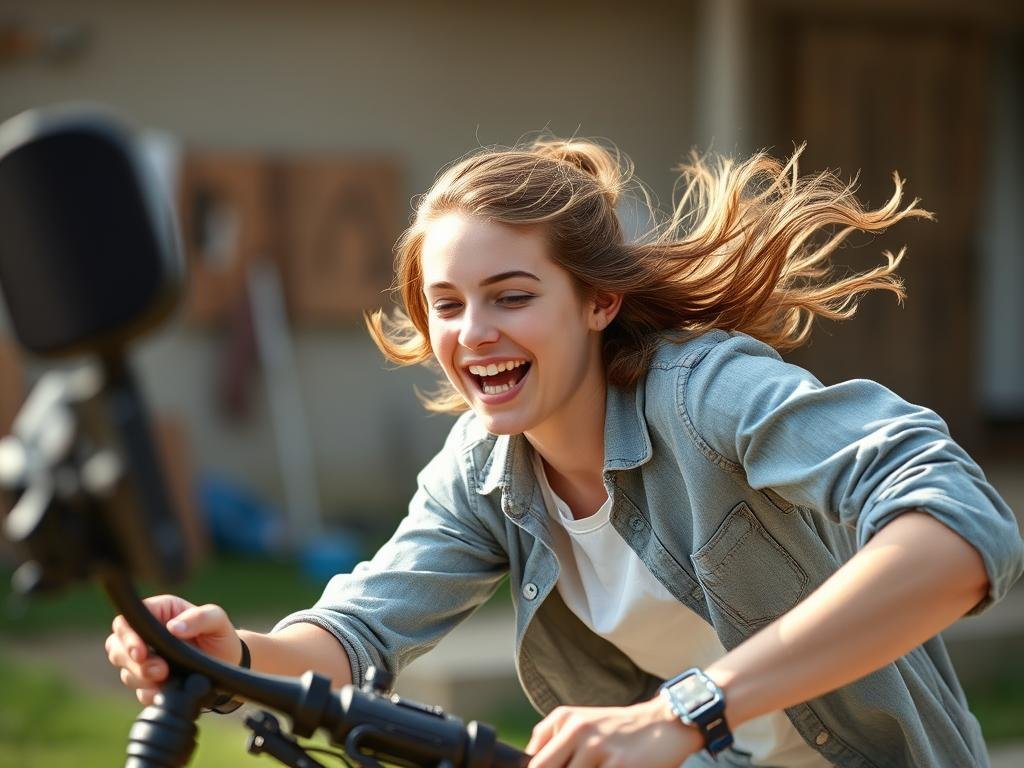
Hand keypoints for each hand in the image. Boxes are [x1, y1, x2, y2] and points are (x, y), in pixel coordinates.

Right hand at [104, 594, 240, 704]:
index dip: (127, 637)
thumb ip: (199, 618)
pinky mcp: (149, 682)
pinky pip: (139, 691)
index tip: (141, 652)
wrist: (229, 663)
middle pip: (117, 647)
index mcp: (158, 612)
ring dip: (142, 678)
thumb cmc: (220, 635)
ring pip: (125, 671)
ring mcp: (145, 659)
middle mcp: (146, 635)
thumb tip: (174, 627)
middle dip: (134, 663)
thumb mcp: (217, 620)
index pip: (126, 621)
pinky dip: (150, 693)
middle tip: (160, 670)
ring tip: (166, 678)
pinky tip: (164, 691)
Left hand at [525, 695, 703, 767]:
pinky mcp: (619, 764)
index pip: (534, 761)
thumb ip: (554, 742)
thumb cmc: (620, 730)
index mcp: (565, 718)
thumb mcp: (582, 723)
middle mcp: (577, 729)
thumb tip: (531, 766)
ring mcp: (598, 747)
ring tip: (601, 766)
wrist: (664, 723)